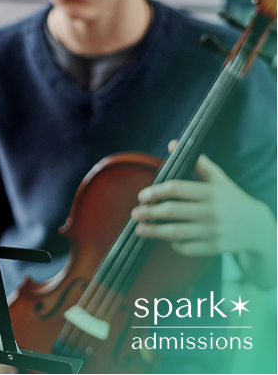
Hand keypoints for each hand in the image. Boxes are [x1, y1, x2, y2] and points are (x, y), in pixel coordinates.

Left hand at [131, 142, 271, 256]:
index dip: (156, 191)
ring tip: (139, 229)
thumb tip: (172, 144)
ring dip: (154, 231)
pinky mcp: (214, 248)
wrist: (258, 227)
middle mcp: (211, 211)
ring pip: (176, 232)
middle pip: (172, 211)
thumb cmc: (231, 199)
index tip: (141, 196)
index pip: (177, 188)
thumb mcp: (219, 179)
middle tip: (135, 213)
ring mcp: (213, 231)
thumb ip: (197, 163)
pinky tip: (165, 239)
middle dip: (149, 212)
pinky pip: (187, 247)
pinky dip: (173, 244)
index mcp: (210, 192)